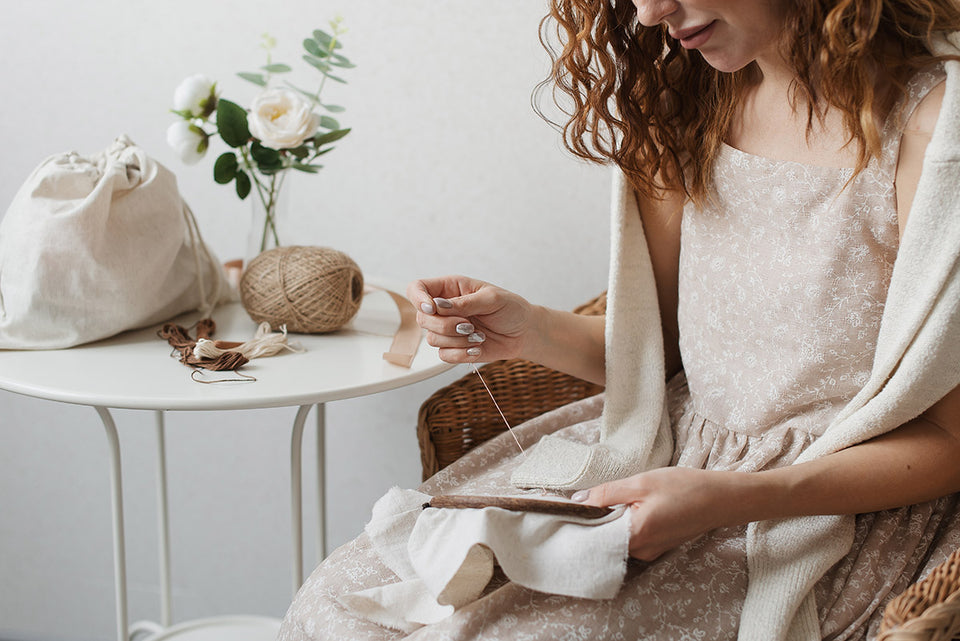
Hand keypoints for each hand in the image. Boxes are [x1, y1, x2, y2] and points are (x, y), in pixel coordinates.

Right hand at [406, 275, 537, 363]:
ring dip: (456, 340)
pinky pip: (444, 355)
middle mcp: (444, 309)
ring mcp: (447, 330)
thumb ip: (465, 302)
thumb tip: (439, 305)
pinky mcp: (454, 348)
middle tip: (468, 325)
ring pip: (432, 338)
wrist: (524, 332)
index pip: (417, 288)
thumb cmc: (510, 309)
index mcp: (450, 288)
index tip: (432, 308)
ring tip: (479, 336)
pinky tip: (478, 348)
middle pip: (421, 318)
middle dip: (444, 325)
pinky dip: (461, 354)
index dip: (418, 298)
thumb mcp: (492, 299)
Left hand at [579, 467, 748, 560]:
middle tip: (590, 496)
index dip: (578, 519)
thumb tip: (576, 501)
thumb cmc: (684, 488)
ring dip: (611, 519)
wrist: (721, 498)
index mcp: (634, 537)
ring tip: (614, 498)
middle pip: (602, 538)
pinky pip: (631, 537)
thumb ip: (606, 493)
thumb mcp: (641, 483)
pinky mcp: (656, 546)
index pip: (592, 536)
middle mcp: (640, 552)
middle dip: (593, 518)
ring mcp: (649, 552)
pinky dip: (625, 522)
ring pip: (617, 537)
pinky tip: (630, 506)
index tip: (567, 505)